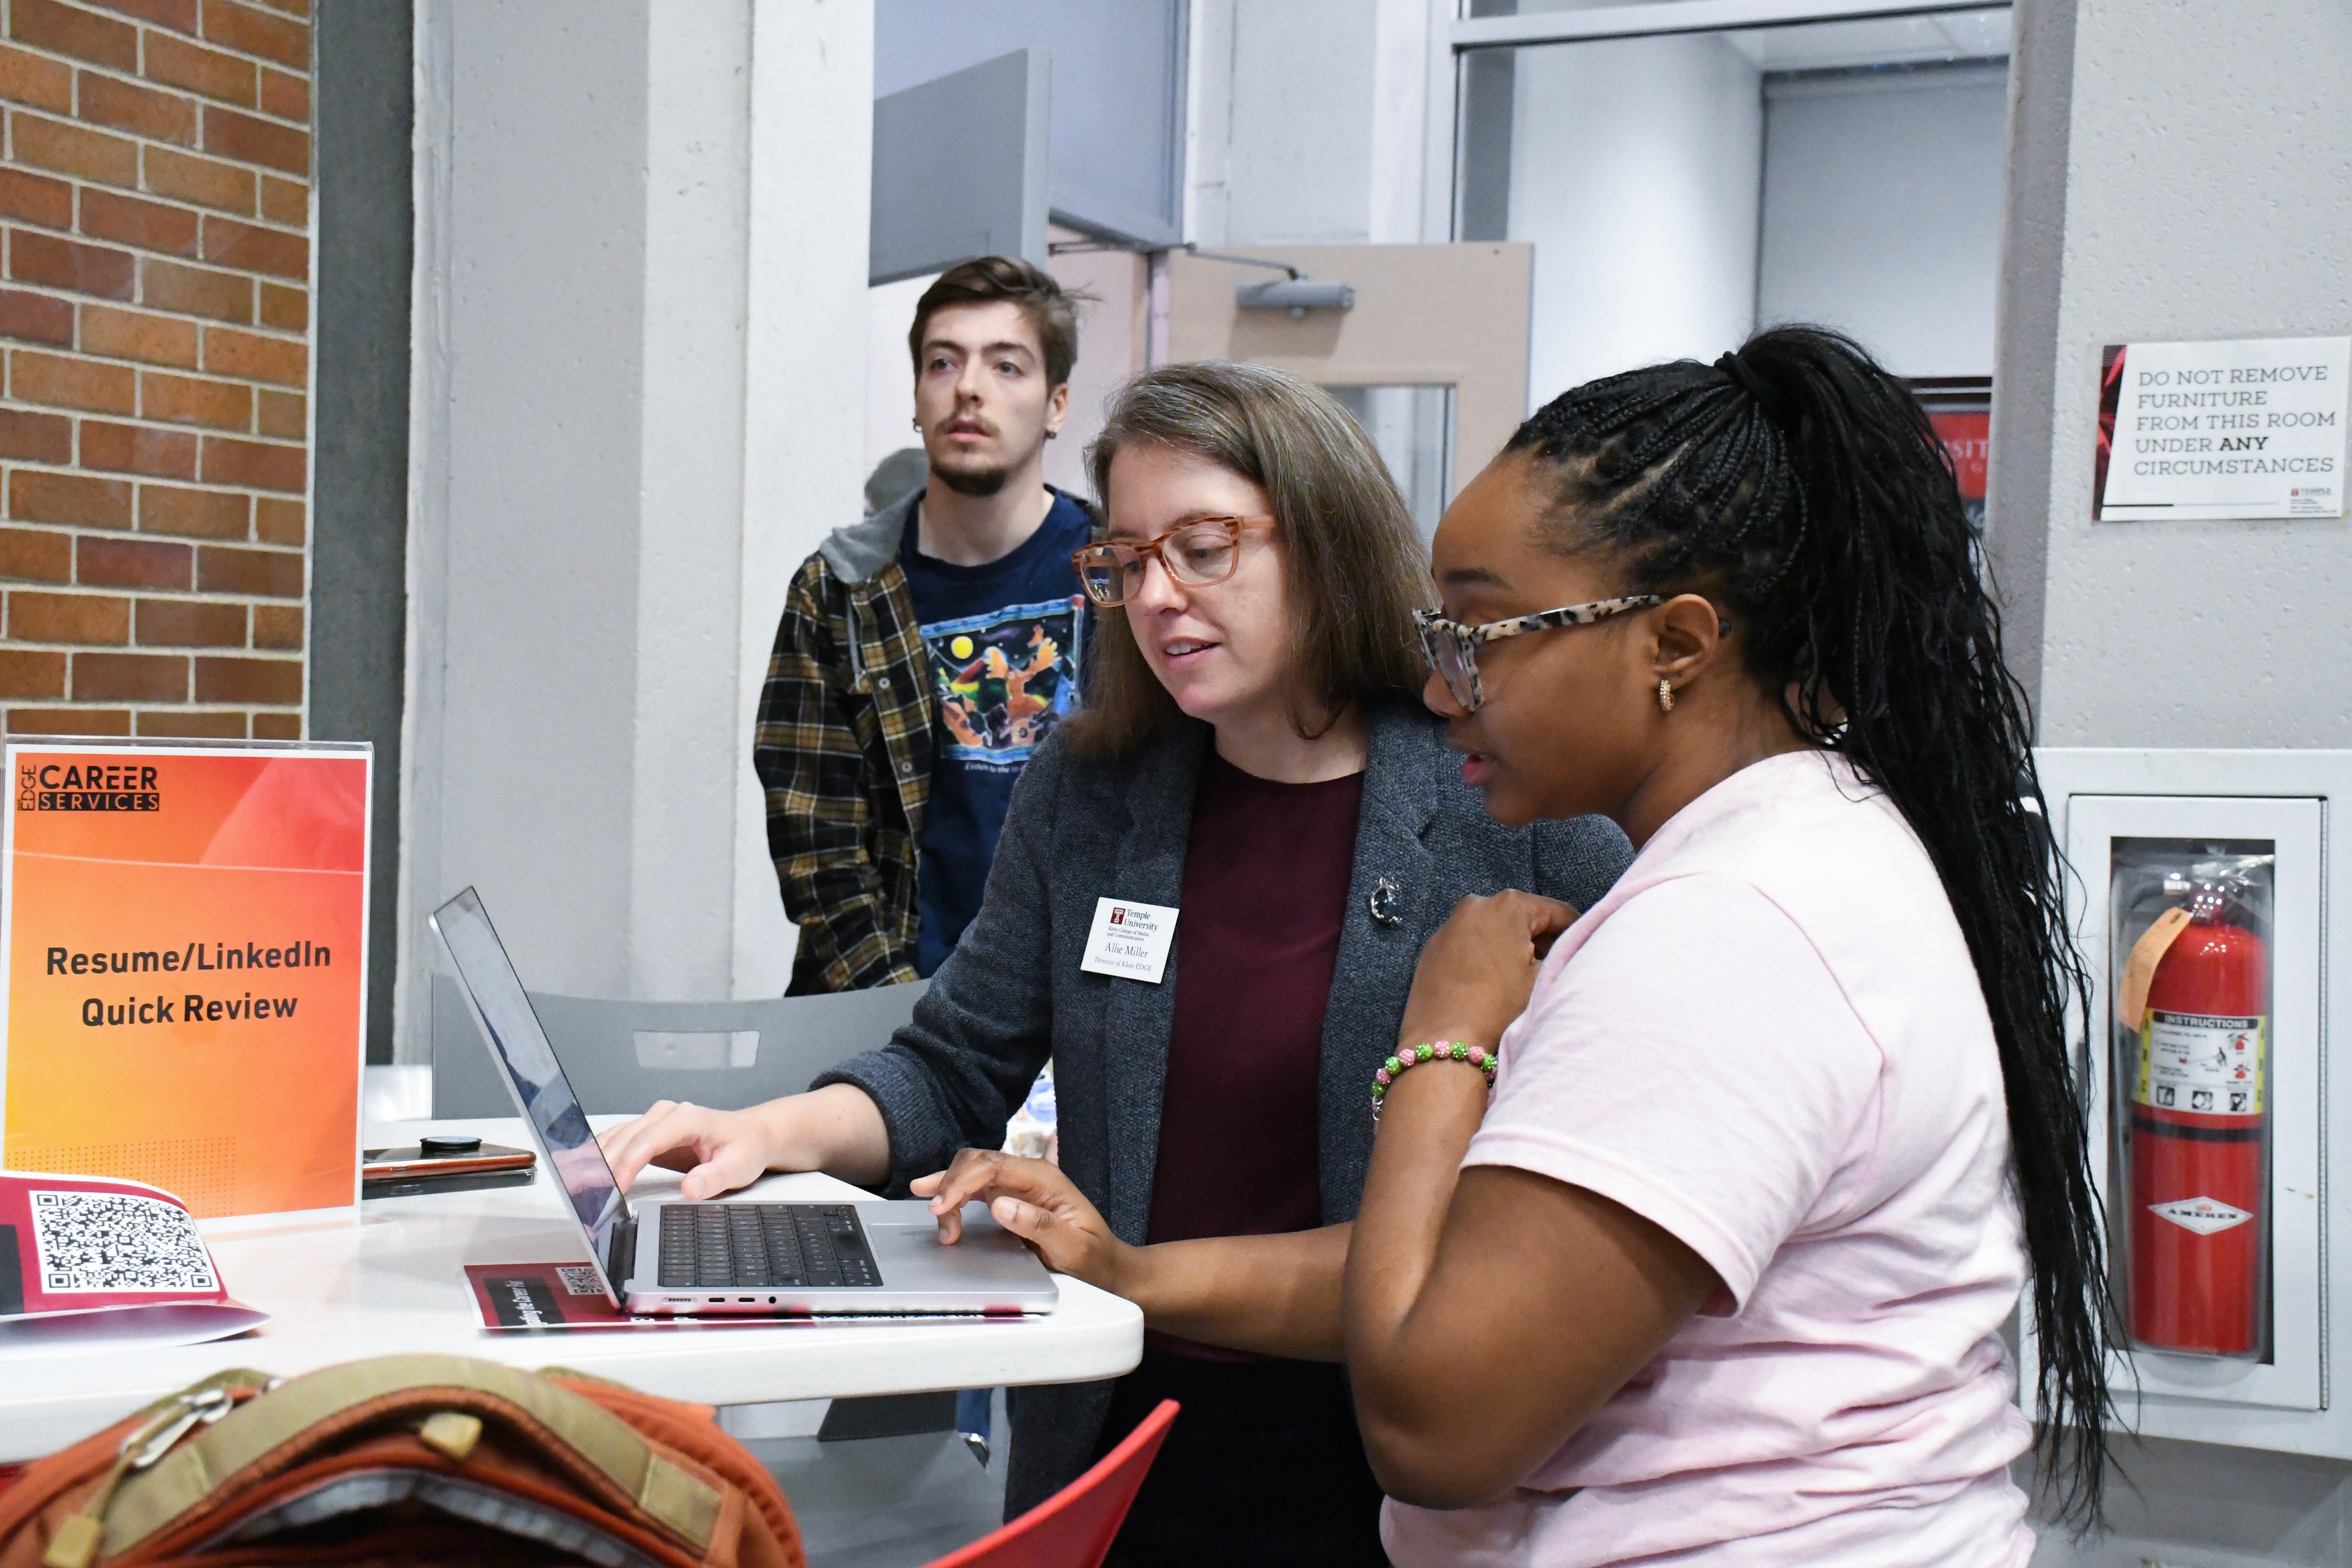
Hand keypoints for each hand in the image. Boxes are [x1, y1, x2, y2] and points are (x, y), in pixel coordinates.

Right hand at [598, 1100, 775, 1198]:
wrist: (752, 1135)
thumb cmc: (746, 1147)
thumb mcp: (739, 1166)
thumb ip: (714, 1177)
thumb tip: (690, 1189)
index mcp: (687, 1119)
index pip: (646, 1141)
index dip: (626, 1165)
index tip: (614, 1189)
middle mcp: (666, 1114)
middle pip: (625, 1139)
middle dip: (603, 1167)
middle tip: (588, 1196)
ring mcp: (655, 1121)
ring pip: (616, 1138)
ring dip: (597, 1162)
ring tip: (580, 1188)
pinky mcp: (649, 1132)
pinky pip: (618, 1142)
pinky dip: (602, 1158)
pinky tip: (589, 1174)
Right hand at [910, 1149, 1130, 1292]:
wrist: (1106, 1264)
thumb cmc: (1093, 1257)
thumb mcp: (1073, 1247)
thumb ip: (1039, 1225)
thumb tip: (1000, 1205)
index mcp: (1045, 1179)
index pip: (994, 1166)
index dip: (963, 1182)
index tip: (942, 1206)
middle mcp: (1030, 1175)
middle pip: (979, 1161)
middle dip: (951, 1182)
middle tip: (934, 1211)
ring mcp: (1019, 1184)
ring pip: (974, 1171)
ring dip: (950, 1188)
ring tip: (932, 1211)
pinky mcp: (1011, 1197)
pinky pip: (977, 1187)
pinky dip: (956, 1194)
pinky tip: (938, 1200)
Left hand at [1397, 890, 1577, 1053]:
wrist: (1444, 1040)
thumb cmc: (1498, 1007)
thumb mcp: (1542, 978)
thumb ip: (1562, 954)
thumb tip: (1567, 947)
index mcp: (1509, 904)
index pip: (1558, 912)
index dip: (1575, 933)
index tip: (1581, 952)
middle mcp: (1476, 904)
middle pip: (1524, 917)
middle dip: (1541, 940)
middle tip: (1551, 969)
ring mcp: (1450, 924)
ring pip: (1496, 929)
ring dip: (1512, 947)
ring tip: (1521, 979)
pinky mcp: (1433, 945)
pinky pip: (1470, 942)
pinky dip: (1485, 954)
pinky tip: (1492, 982)